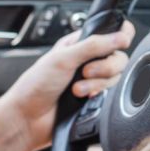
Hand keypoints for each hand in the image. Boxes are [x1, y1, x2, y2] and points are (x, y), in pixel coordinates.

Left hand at [0, 21, 135, 150]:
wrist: (29, 118)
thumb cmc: (36, 86)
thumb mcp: (63, 58)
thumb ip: (93, 45)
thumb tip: (120, 36)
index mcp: (78, 43)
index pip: (110, 32)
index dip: (120, 36)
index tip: (119, 43)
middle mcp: (87, 60)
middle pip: (118, 56)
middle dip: (105, 66)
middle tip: (84, 72)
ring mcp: (92, 80)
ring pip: (115, 76)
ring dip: (97, 83)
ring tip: (77, 90)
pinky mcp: (95, 98)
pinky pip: (110, 94)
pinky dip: (97, 95)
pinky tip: (83, 99)